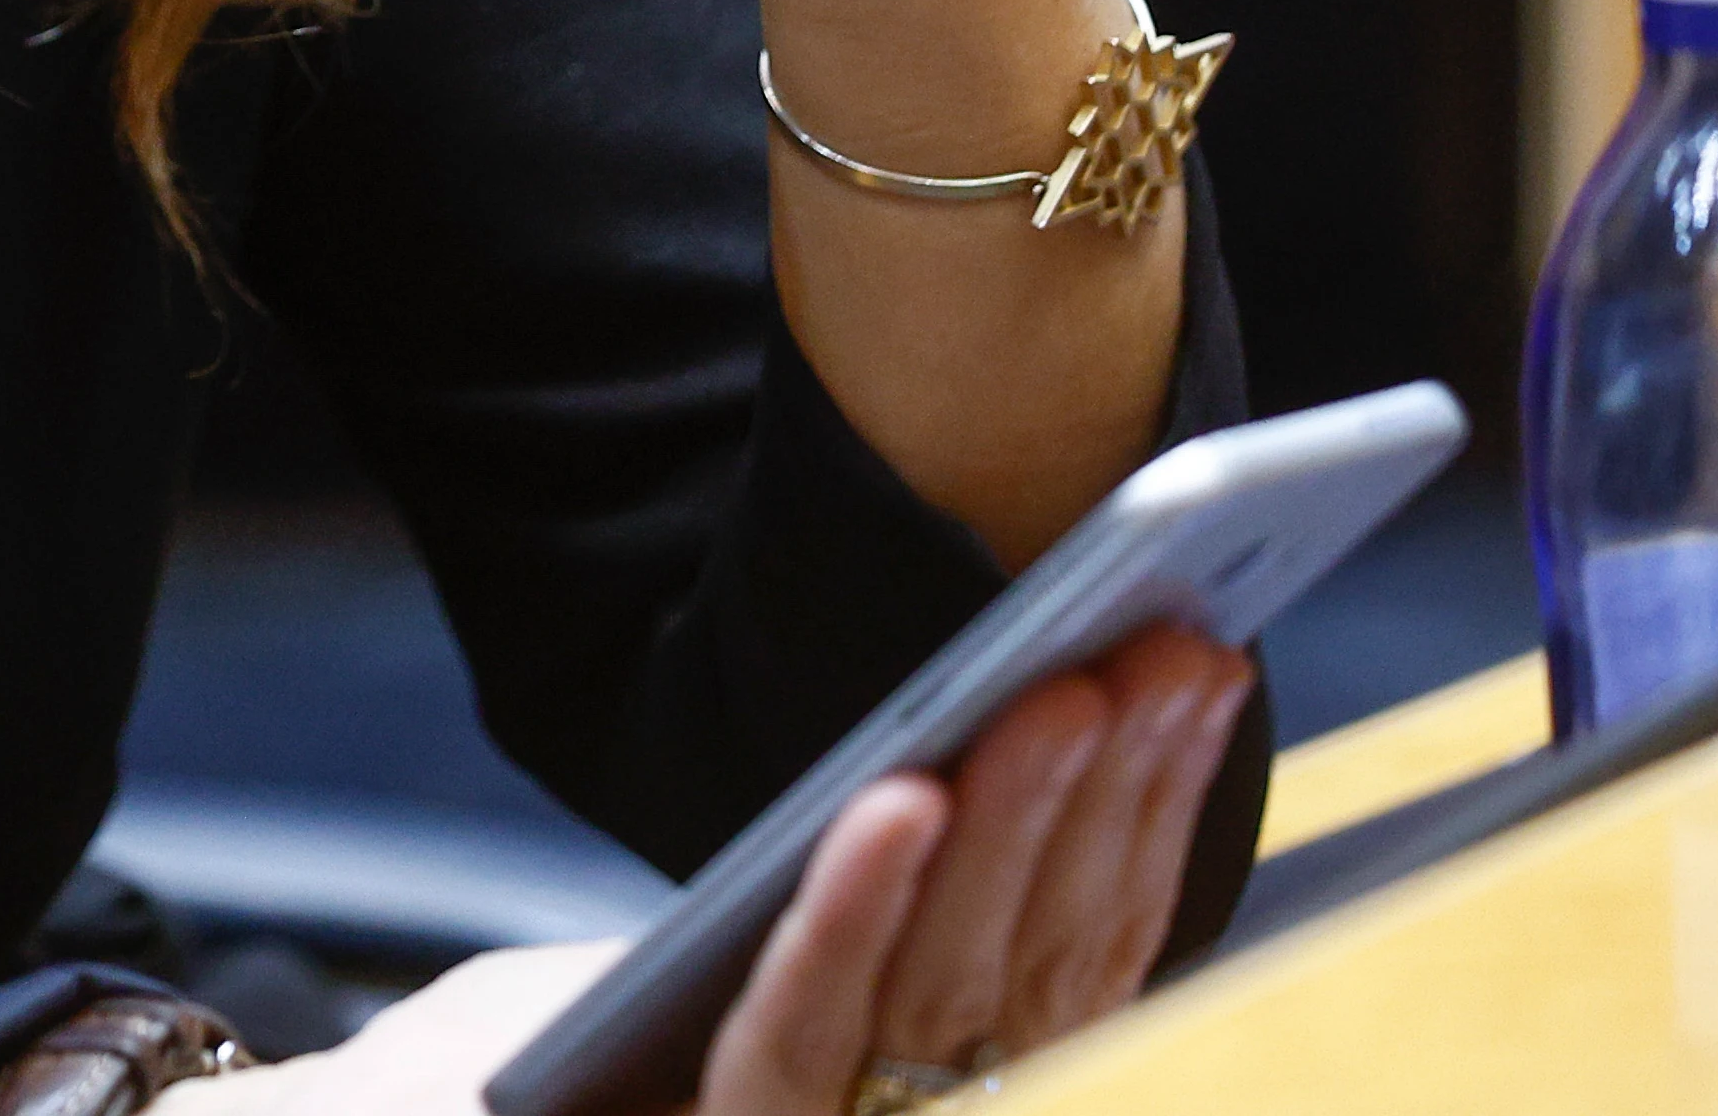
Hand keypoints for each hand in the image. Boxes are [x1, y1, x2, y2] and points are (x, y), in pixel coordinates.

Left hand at [179, 630, 1254, 1115]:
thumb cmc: (521, 1061)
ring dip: (1021, 827)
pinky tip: (901, 794)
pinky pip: (793, 1031)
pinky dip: (852, 911)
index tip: (1196, 668)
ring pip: (944, 990)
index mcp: (898, 1085)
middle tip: (1175, 645)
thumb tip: (964, 748)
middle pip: (1036, 966)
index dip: (1145, 820)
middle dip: (1116, 800)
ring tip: (1072, 687)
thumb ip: (821, 909)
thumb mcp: (686, 965)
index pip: (1071, 956)